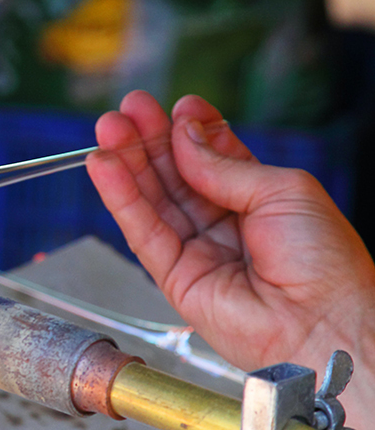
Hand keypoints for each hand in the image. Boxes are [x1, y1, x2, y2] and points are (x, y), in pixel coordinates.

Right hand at [87, 91, 374, 385]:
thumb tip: (183, 135)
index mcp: (260, 200)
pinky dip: (121, 199)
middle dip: (149, 141)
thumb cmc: (324, 262)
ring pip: (153, 201)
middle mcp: (226, 225)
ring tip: (107, 129)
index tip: (175, 106)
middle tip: (126, 110)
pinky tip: (106, 167)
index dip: (191, 131)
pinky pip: (142, 232)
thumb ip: (225, 165)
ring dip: (127, 164)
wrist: (324, 323)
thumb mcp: (282, 190)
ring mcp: (198, 251)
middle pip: (175, 176)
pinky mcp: (174, 278)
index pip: (214, 158)